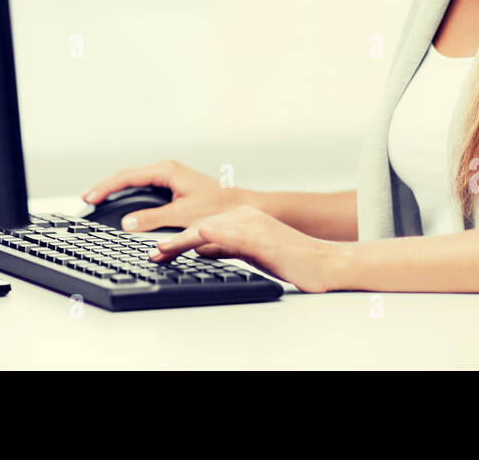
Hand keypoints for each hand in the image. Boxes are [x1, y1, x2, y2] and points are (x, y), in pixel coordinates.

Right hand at [81, 159, 254, 231]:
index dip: (106, 187)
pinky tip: (120, 204)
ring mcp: (169, 178)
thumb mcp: (183, 214)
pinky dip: (128, 195)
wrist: (240, 207)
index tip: (90, 197)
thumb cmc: (217, 207)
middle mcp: (166, 170)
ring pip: (134, 181)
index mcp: (167, 170)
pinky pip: (143, 188)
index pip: (128, 176)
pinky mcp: (172, 187)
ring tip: (96, 200)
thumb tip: (127, 223)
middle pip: (127, 176)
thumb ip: (153, 219)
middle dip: (105, 187)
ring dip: (115, 190)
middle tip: (85, 199)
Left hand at [148, 205, 346, 293]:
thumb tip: (199, 248)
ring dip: (180, 240)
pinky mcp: (258, 238)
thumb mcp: (252, 253)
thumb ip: (226, 247)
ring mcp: (251, 225)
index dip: (178, 239)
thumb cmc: (293, 260)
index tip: (158, 251)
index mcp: (243, 218)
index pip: (202, 226)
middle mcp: (245, 216)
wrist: (325, 263)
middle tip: (152, 254)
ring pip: (207, 228)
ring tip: (159, 251)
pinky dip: (206, 237)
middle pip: (200, 225)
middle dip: (173, 239)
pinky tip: (194, 240)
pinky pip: (227, 235)